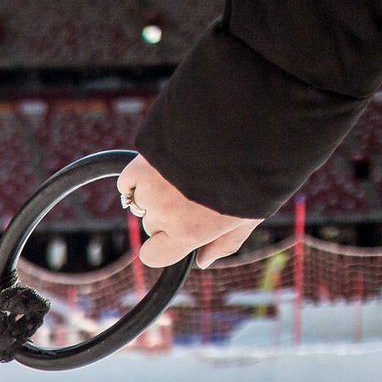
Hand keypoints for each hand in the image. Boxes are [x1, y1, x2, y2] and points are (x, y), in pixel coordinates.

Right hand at [118, 156, 261, 269]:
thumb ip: (226, 242)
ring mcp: (148, 189)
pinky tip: (159, 169)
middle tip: (196, 191)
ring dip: (154, 193)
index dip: (164, 245)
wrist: (243, 120)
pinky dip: (137, 179)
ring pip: (141, 202)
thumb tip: (203, 261)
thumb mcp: (251, 214)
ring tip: (184, 172)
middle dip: (168, 214)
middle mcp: (163, 215)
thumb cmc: (255, 171)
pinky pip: (127, 183)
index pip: (152, 256)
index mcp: (187, 233)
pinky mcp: (139, 164)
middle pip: (153, 224)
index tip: (177, 234)